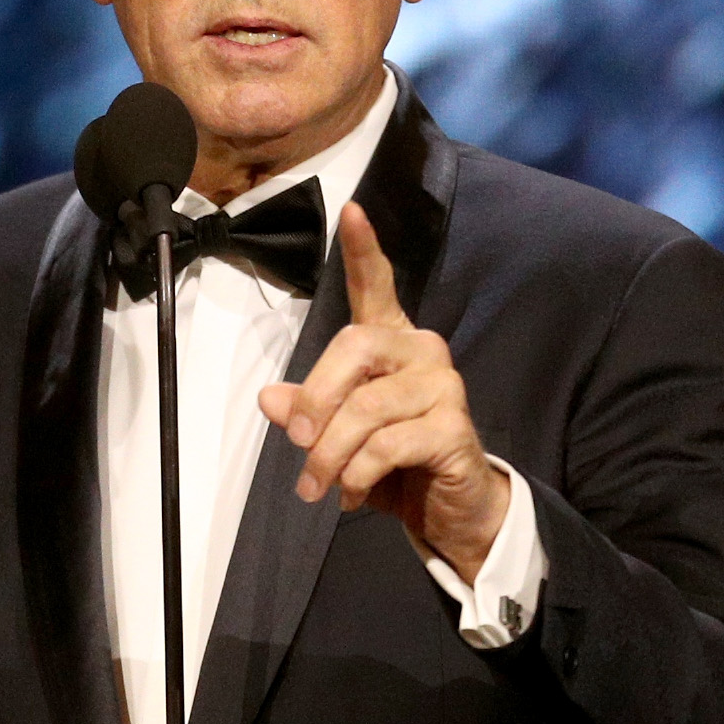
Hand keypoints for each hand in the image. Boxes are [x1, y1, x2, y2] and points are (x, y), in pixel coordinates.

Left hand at [258, 202, 509, 584]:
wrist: (448, 511)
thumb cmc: (393, 465)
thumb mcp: (337, 438)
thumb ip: (307, 412)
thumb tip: (270, 398)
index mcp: (391, 343)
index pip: (376, 287)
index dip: (364, 251)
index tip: (352, 212)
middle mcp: (421, 351)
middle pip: (354, 347)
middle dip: (316, 398)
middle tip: (297, 443)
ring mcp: (442, 387)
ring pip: (366, 408)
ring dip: (329, 454)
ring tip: (318, 486)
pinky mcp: (453, 428)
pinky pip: (387, 445)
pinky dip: (357, 474)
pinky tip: (352, 494)